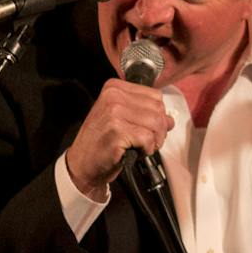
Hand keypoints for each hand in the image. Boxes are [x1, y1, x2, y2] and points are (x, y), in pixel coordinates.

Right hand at [63, 78, 172, 201]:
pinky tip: (135, 152)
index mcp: (114, 88)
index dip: (158, 115)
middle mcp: (113, 96)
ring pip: (156, 123)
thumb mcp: (121, 120)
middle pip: (158, 109)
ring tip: (141, 147)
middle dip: (159, 129)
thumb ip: (145, 114)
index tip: (149, 128)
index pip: (155, 95)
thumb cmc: (101, 143)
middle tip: (148, 141)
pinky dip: (147, 149)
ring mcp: (114, 112)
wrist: (82, 164)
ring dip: (154, 141)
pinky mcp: (117, 131)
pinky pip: (148, 138)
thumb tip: (169, 119)